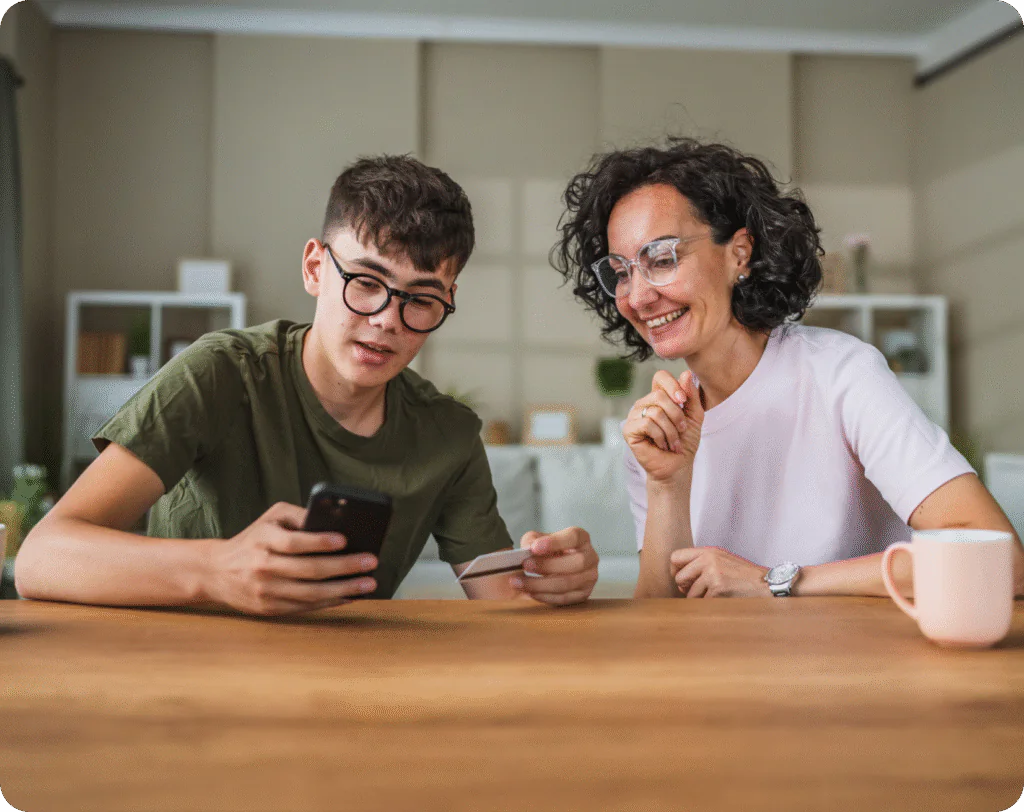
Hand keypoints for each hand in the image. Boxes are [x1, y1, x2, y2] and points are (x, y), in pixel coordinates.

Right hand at [202, 502, 379, 614]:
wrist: (216, 571)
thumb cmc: (254, 538)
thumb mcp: (271, 517)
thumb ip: (299, 515)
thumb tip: (334, 520)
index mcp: (262, 540)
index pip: (294, 543)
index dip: (320, 542)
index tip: (345, 540)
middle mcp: (263, 567)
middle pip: (309, 570)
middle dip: (345, 567)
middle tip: (371, 562)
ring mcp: (266, 591)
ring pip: (311, 594)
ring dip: (344, 590)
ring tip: (369, 583)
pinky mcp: (270, 609)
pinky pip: (305, 607)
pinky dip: (330, 603)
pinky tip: (350, 596)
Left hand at [509, 528, 598, 605]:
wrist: (554, 567)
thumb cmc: (548, 551)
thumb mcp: (538, 540)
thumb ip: (532, 541)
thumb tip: (528, 549)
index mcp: (582, 538)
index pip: (573, 537)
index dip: (555, 542)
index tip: (535, 548)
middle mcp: (590, 556)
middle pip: (575, 562)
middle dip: (547, 566)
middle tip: (525, 566)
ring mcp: (590, 577)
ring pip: (568, 583)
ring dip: (541, 584)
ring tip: (520, 582)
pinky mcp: (584, 594)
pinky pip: (565, 598)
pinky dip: (545, 596)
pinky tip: (530, 592)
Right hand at [624, 370, 703, 484]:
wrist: (678, 465)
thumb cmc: (685, 441)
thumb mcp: (695, 415)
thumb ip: (691, 395)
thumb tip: (685, 373)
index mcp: (658, 397)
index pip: (660, 376)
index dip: (673, 385)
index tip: (683, 401)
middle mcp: (644, 403)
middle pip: (659, 395)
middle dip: (676, 415)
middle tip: (681, 429)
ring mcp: (634, 416)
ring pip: (655, 411)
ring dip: (670, 430)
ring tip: (672, 441)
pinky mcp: (629, 430)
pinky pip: (647, 424)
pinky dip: (660, 436)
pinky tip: (661, 444)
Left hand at [670, 547, 769, 597]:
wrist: (767, 583)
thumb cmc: (744, 575)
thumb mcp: (722, 560)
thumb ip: (702, 563)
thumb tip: (678, 576)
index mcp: (708, 551)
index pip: (675, 557)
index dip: (675, 571)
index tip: (682, 579)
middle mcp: (708, 560)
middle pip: (679, 578)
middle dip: (686, 589)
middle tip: (698, 592)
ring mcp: (713, 574)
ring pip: (690, 594)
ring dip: (700, 599)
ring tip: (716, 595)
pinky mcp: (718, 589)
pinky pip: (703, 602)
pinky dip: (710, 605)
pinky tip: (723, 600)